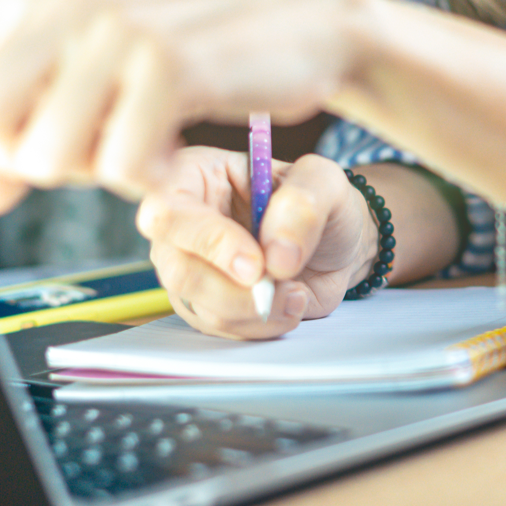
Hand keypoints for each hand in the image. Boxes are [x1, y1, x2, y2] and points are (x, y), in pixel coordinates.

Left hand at [0, 0, 382, 215]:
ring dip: (93, 173)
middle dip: (25, 159)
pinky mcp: (164, 64)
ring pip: (41, 154)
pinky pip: (114, 166)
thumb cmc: (194, 56)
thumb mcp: (106, 88)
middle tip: (89, 144)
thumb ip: (32, 135)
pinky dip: (145, 179)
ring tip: (144, 140)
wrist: (302, 26)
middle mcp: (61, 1)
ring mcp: (110, 29)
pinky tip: (174, 149)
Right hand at [137, 148, 377, 338]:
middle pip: (178, 270)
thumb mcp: (325, 181)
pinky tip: (288, 304)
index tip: (255, 264)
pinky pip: (222, 328)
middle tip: (277, 287)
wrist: (336, 246)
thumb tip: (276, 256)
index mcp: (194, 176)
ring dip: (254, 309)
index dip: (209, 241)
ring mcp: (190, 269)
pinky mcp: (207, 305)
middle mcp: (183, 225)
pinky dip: (261, 324)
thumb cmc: (320, 204)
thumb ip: (302, 205)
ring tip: (295, 291)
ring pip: (200, 306)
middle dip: (233, 291)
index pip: (168, 211)